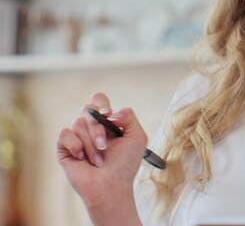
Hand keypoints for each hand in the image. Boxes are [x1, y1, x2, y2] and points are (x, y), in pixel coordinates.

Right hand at [56, 93, 145, 224]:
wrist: (110, 186)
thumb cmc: (125, 164)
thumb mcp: (137, 137)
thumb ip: (129, 117)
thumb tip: (111, 112)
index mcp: (107, 122)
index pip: (99, 101)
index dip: (101, 104)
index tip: (108, 114)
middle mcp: (90, 127)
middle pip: (88, 109)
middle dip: (98, 128)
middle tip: (104, 146)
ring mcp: (77, 136)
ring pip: (78, 123)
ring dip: (91, 144)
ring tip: (98, 160)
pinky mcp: (64, 147)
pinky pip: (65, 133)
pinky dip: (75, 145)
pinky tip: (82, 158)